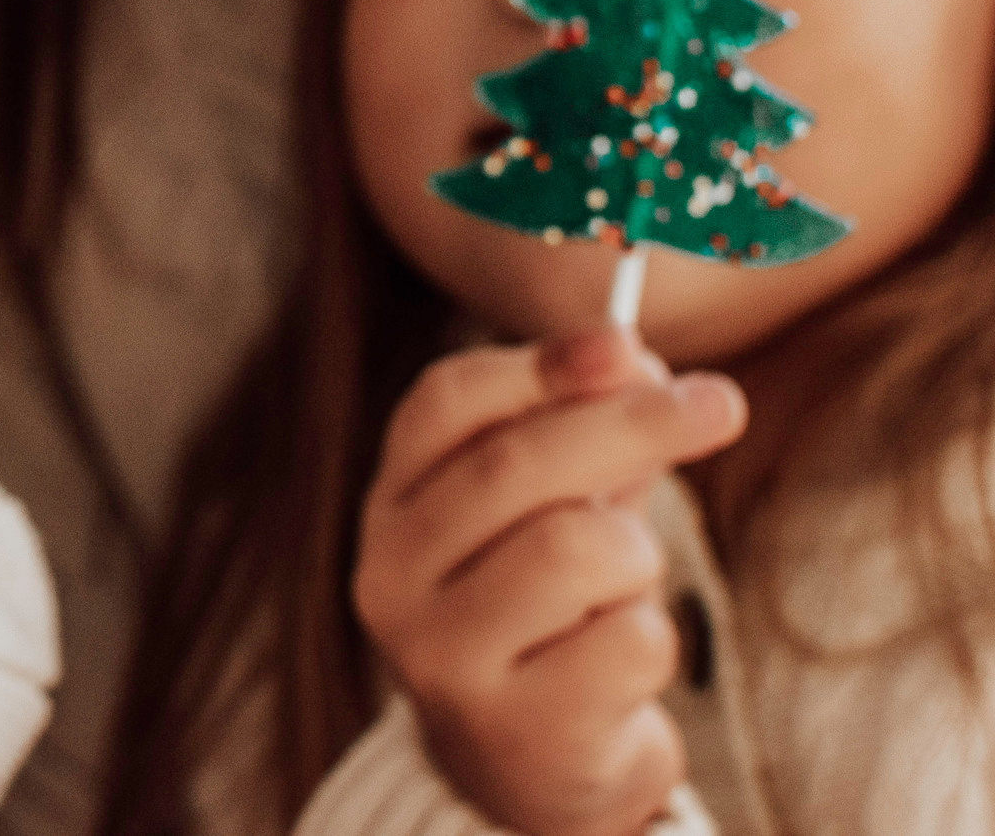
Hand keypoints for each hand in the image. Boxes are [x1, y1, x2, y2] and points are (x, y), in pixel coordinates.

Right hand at [352, 326, 746, 835]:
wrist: (525, 768)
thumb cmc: (544, 612)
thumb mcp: (545, 510)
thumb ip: (580, 431)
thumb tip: (639, 358)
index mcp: (393, 505)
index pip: (446, 404)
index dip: (542, 364)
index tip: (628, 343)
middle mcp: (393, 577)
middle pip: (518, 463)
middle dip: (633, 422)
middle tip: (719, 403)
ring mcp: (443, 657)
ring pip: (581, 548)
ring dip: (637, 557)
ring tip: (623, 587)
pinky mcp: (515, 727)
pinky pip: (628, 641)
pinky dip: (651, 637)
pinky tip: (618, 659)